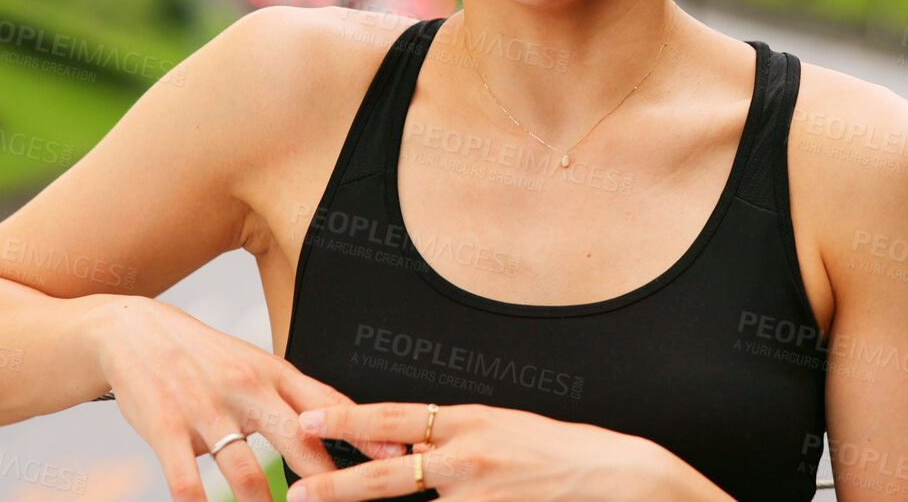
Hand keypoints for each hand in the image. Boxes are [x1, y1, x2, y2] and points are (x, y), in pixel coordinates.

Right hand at [89, 297, 405, 501]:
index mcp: (273, 373)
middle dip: (327, 483)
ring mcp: (206, 409)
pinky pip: (188, 481)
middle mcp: (245, 388)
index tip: (398, 458)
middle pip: (299, 441)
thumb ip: (297, 396)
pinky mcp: (165, 427)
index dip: (366, 434)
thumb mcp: (256, 364)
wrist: (132, 331)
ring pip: (248, 474)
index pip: (329, 405)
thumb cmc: (204, 356)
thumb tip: (349, 423)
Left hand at [284, 402, 676, 500]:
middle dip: (338, 485)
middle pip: (388, 473)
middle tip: (299, 491)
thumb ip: (451, 439)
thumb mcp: (497, 427)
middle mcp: (467, 453)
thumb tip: (407, 449)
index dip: (348, 418)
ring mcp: (480, 490)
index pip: (394, 417)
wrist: (608, 471)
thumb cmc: (552, 449)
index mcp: (465, 419)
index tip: (310, 418)